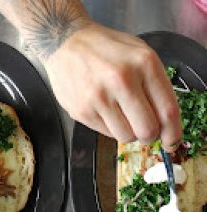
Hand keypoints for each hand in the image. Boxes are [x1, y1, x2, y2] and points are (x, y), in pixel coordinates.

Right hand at [45, 22, 181, 150]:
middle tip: (144, 127)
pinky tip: (104, 109)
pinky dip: (110, 126)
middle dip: (149, 135)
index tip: (171, 141)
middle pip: (147, 131)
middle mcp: (121, 81)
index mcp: (143, 64)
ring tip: (121, 114)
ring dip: (128, 131)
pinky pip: (106, 133)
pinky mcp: (81, 111)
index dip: (173, 133)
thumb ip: (156, 85)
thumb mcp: (139, 53)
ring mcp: (98, 98)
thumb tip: (165, 123)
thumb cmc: (105, 49)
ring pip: (126, 137)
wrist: (64, 43)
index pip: (167, 111)